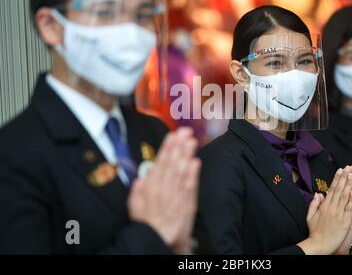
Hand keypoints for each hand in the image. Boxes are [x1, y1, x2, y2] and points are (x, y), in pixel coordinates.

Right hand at [128, 127, 200, 253]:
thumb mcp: (135, 207)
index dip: (167, 148)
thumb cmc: (148, 224)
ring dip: (187, 155)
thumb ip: (137, 192)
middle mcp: (164, 189)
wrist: (159, 240)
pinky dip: (193, 174)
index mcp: (151, 188)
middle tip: (185, 131)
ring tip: (192, 140)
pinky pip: (190, 186)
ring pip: (182, 172)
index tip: (172, 135)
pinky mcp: (187, 203)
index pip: (160, 163)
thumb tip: (140, 178)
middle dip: (179, 146)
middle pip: (172, 164)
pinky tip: (196, 162)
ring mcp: (176, 195)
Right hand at [298, 166, 351, 254]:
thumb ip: (314, 204)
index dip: (337, 178)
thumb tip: (318, 194)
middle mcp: (332, 208)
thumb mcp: (310, 216)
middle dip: (345, 177)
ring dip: (350, 185)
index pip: (332, 189)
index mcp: (324, 206)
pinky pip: (350, 209)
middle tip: (350, 167)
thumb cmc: (314, 232)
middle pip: (340, 190)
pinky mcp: (345, 222)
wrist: (319, 245)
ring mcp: (339, 215)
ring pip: (346, 197)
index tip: (341, 169)